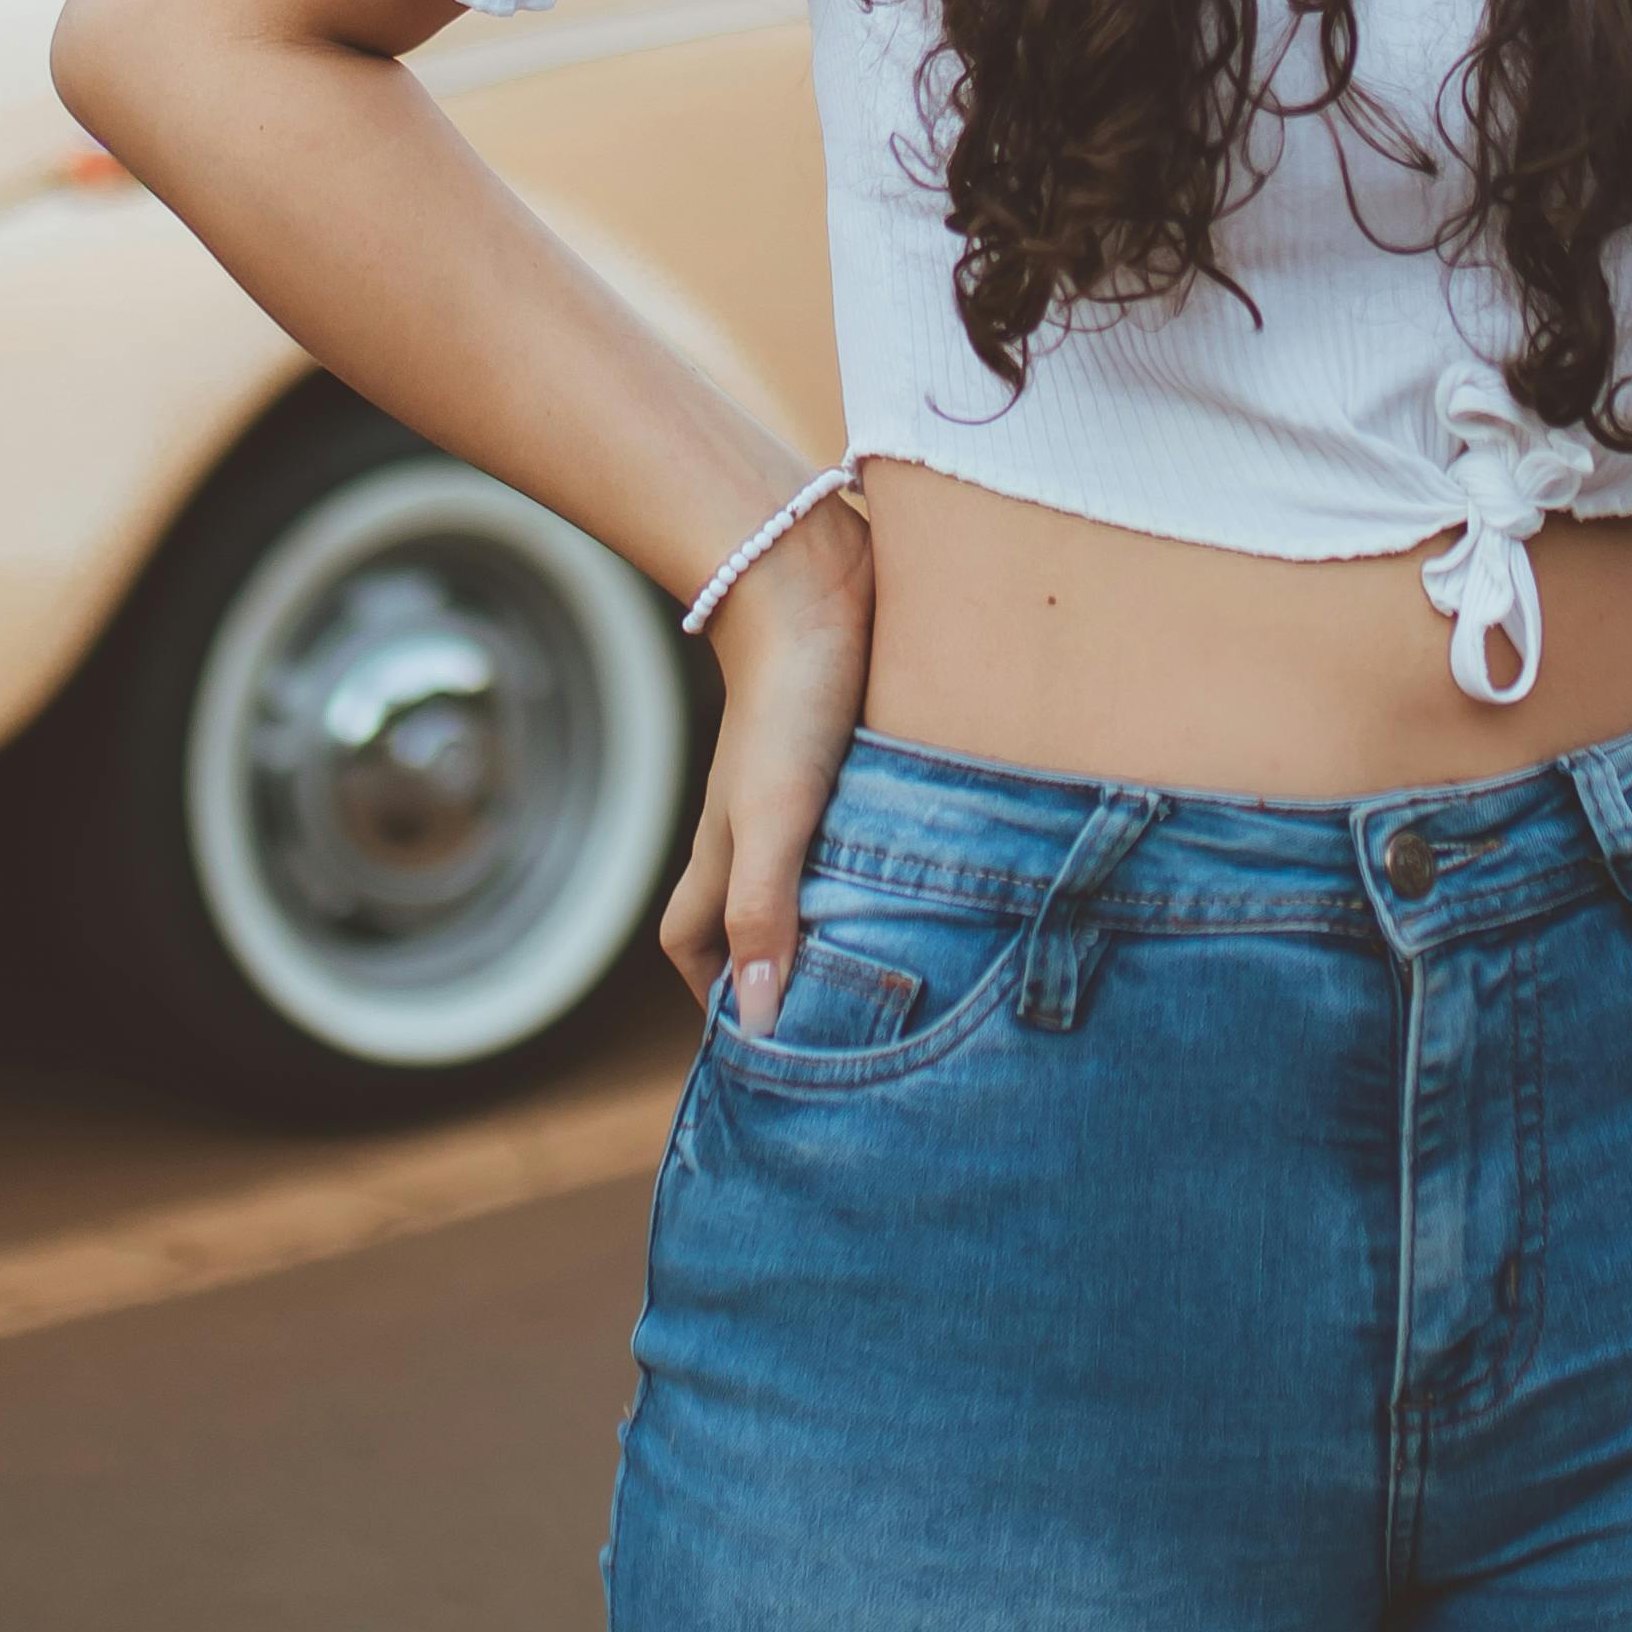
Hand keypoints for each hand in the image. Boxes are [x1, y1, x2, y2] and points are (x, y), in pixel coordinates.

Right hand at [658, 500, 877, 1034]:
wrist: (816, 579)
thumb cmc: (790, 701)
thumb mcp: (775, 817)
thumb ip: (763, 911)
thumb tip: (754, 1023)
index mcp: (726, 850)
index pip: (696, 944)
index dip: (717, 999)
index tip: (763, 1052)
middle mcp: (760, 826)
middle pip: (753, 917)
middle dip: (782, 972)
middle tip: (846, 1029)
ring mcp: (806, 789)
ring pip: (813, 875)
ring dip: (842, 920)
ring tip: (903, 968)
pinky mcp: (856, 755)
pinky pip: (860, 830)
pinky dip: (883, 865)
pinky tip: (935, 878)